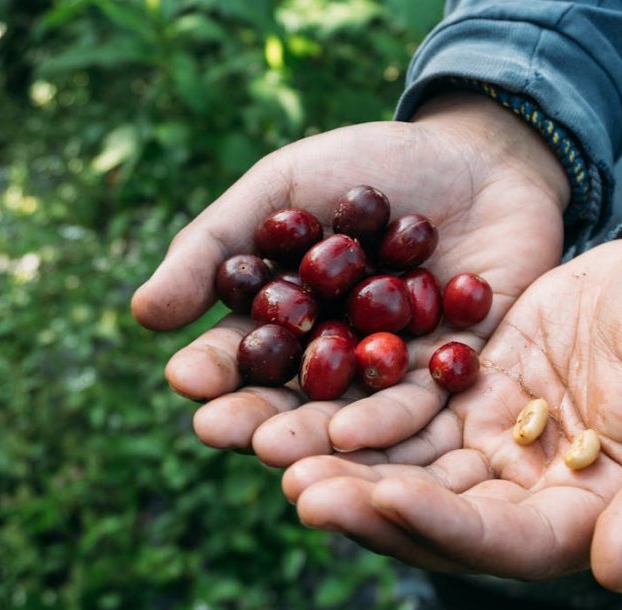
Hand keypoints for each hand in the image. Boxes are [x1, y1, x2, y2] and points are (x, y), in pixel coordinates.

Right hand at [132, 92, 568, 462]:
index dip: (213, 368)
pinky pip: (429, 401)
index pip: (243, 354)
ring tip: (280, 448)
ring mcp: (400, 370)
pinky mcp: (460, 372)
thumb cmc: (369, 165)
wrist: (478, 154)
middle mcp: (341, 357)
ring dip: (315, 432)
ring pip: (356, 412)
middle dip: (256, 415)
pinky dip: (393, 416)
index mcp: (291, 321)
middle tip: (222, 432)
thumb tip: (144, 314)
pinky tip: (360, 432)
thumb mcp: (283, 189)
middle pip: (294, 398)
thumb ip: (218, 247)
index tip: (185, 379)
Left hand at [281, 236, 621, 590]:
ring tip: (277, 448)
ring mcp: (501, 444)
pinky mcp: (478, 393)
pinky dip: (363, 409)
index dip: (442, 526)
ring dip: (348, 462)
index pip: (505, 543)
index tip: (381, 496)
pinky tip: (307, 396)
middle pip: (439, 515)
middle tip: (297, 486)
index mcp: (591, 518)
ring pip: (413, 466)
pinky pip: (412, 408)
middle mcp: (534, 494)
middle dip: (368, 504)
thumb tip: (617, 571)